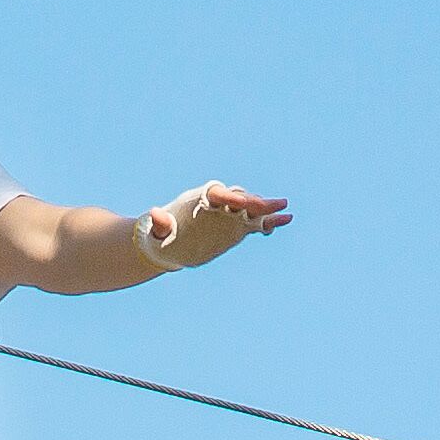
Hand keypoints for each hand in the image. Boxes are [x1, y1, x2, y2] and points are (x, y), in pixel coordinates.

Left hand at [138, 182, 289, 270]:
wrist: (167, 245)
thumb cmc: (159, 236)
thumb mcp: (157, 232)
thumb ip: (160, 223)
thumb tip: (154, 213)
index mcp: (201, 200)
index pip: (220, 195)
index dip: (232, 198)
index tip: (244, 203)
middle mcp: (219, 205)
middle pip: (241, 199)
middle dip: (257, 202)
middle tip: (277, 204)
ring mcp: (230, 215)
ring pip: (252, 210)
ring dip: (267, 211)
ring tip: (285, 213)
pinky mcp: (236, 228)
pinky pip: (256, 223)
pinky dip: (269, 222)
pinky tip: (285, 220)